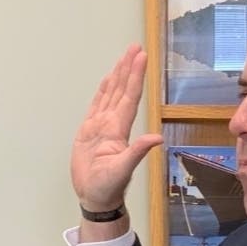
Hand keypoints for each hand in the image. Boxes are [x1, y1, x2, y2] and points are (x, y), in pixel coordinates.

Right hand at [71, 44, 163, 210]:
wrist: (96, 198)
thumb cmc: (108, 187)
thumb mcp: (122, 169)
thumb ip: (138, 152)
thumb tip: (157, 138)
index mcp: (119, 130)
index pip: (129, 97)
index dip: (135, 77)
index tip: (140, 57)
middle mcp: (112, 124)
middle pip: (122, 91)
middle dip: (128, 69)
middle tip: (135, 47)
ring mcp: (101, 127)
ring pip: (111, 95)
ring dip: (118, 76)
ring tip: (124, 58)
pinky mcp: (89, 132)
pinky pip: (97, 106)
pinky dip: (103, 92)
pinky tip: (107, 81)